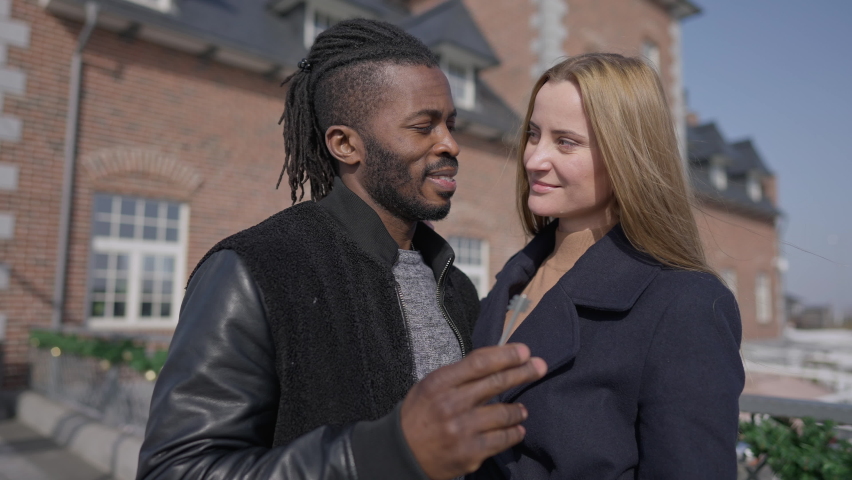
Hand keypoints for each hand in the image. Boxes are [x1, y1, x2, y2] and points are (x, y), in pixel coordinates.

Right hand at [400, 343, 546, 479]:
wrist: (402, 453)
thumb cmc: (419, 414)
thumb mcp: (431, 386)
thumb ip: (459, 375)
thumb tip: (496, 361)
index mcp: (440, 383)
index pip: (479, 363)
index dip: (505, 355)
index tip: (524, 351)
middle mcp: (451, 404)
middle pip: (496, 383)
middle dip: (522, 373)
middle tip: (540, 367)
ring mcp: (462, 430)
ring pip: (504, 414)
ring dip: (518, 411)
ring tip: (522, 411)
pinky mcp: (470, 453)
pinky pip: (502, 439)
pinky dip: (514, 433)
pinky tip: (517, 429)